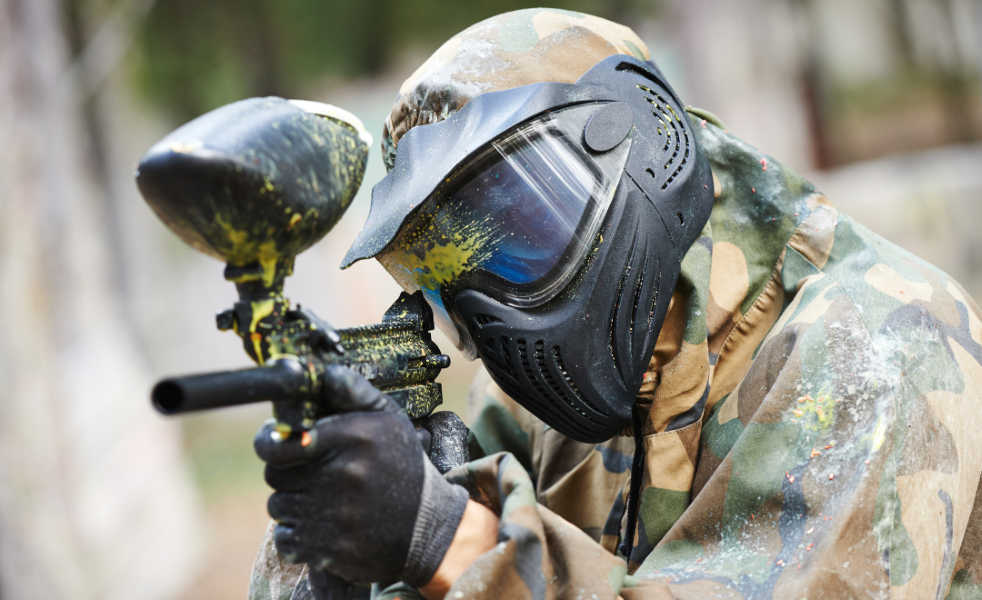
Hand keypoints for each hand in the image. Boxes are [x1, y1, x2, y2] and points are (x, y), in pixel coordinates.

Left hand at [254, 365, 468, 586]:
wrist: (428, 527)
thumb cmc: (403, 467)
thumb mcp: (389, 421)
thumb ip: (354, 393)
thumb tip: (326, 373)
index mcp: (352, 438)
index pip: (279, 442)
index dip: (271, 443)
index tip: (278, 445)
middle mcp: (341, 475)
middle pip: (275, 475)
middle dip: (289, 473)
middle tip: (312, 474)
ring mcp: (333, 516)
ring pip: (279, 507)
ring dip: (294, 504)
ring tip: (323, 500)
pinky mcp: (328, 549)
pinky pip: (287, 539)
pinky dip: (299, 535)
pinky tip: (324, 526)